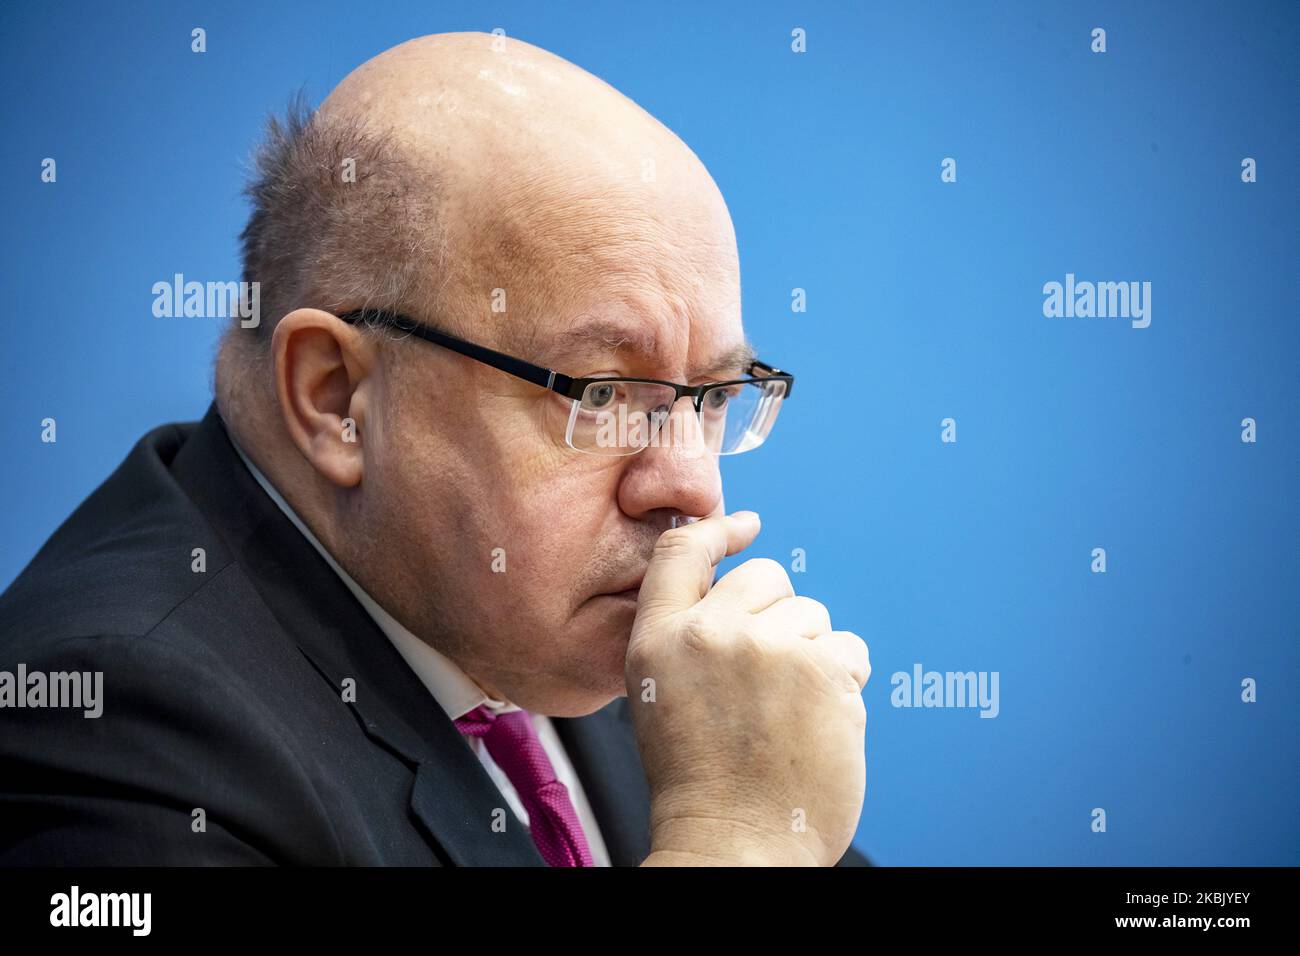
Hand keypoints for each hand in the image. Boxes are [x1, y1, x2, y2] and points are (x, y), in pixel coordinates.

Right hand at [626, 511, 869, 865]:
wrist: (734, 845)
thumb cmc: (701, 780)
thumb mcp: (659, 694)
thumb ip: (687, 636)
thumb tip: (739, 589)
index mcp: (659, 639)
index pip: (683, 552)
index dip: (719, 530)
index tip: (747, 527)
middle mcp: (711, 634)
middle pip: (766, 576)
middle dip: (779, 613)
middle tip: (770, 674)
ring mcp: (769, 649)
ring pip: (814, 615)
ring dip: (813, 654)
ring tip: (789, 712)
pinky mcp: (824, 672)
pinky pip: (850, 648)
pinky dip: (844, 681)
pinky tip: (817, 722)